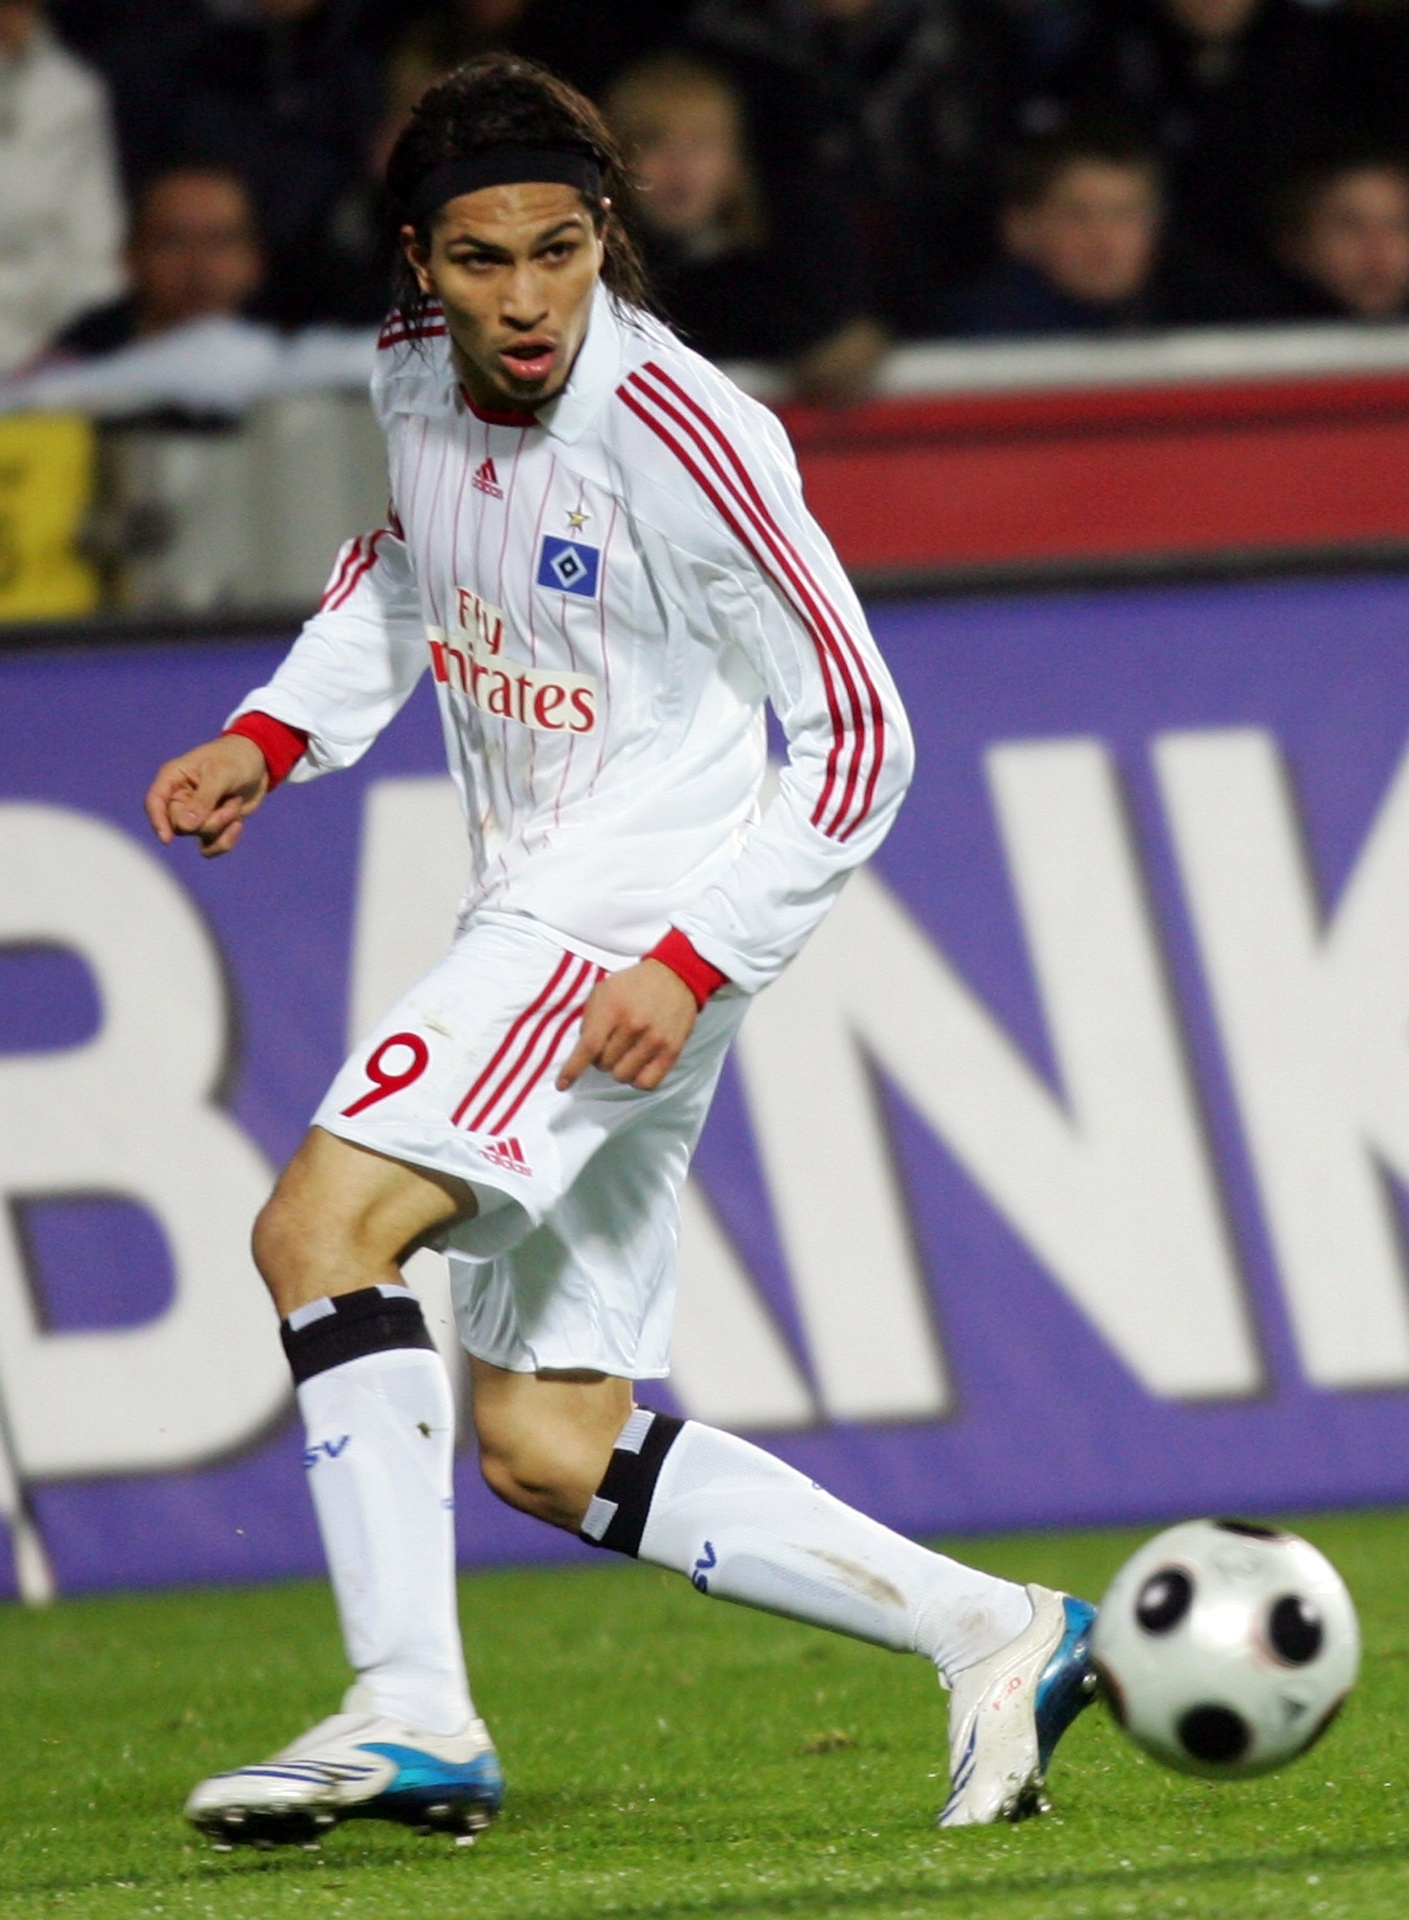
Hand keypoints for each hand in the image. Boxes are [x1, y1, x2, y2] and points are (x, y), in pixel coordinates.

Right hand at [145, 734, 268, 857]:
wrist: (258, 764)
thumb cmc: (236, 760)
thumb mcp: (221, 775)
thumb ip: (203, 800)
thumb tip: (184, 827)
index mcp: (174, 777)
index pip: (155, 802)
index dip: (157, 821)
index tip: (167, 839)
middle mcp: (179, 797)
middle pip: (179, 825)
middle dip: (208, 821)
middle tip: (230, 807)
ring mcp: (194, 814)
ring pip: (196, 835)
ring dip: (220, 825)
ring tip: (235, 803)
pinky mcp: (210, 826)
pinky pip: (208, 847)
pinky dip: (224, 842)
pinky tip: (238, 825)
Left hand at [557, 960, 698, 1091]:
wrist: (675, 976)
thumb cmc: (634, 985)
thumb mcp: (604, 991)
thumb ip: (590, 1019)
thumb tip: (583, 1051)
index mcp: (613, 1008)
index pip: (589, 1047)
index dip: (573, 1069)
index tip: (562, 1084)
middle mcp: (634, 1025)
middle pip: (604, 1064)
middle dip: (600, 1059)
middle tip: (609, 1046)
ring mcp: (654, 1039)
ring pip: (623, 1075)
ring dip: (618, 1069)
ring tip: (623, 1055)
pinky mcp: (672, 1050)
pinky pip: (647, 1082)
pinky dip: (637, 1080)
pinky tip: (636, 1067)